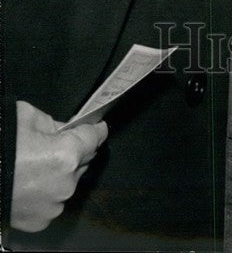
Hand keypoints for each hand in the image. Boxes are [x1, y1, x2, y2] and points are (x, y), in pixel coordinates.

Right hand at [11, 100, 108, 232]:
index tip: (95, 126)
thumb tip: (65, 129)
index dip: (94, 129)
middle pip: (82, 161)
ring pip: (67, 182)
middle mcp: (65, 185)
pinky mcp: (39, 222)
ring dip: (59, 173)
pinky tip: (28, 183)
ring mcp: (52, 206)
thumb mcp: (27, 117)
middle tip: (53, 144)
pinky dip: (45, 192)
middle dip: (74, 151)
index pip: (95, 137)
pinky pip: (52, 201)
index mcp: (66, 156)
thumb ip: (54, 124)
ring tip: (35, 166)